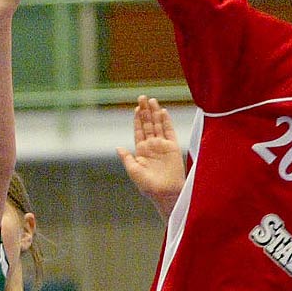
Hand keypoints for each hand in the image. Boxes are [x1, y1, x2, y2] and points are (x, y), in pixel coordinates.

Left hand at [119, 95, 184, 211]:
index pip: (139, 131)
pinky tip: (163, 112)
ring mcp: (162, 146)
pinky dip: (166, 122)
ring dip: (154, 113)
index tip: (136, 108)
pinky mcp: (172, 148)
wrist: (165, 193)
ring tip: (152, 100)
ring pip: (158, 125)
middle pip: (148, 124)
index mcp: (141, 151)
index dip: (137, 120)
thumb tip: (118, 147)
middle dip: (145, 111)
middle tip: (142, 97)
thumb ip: (127, 158)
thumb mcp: (133, 171)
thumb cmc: (148, 186)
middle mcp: (152, 146)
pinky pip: (169, 131)